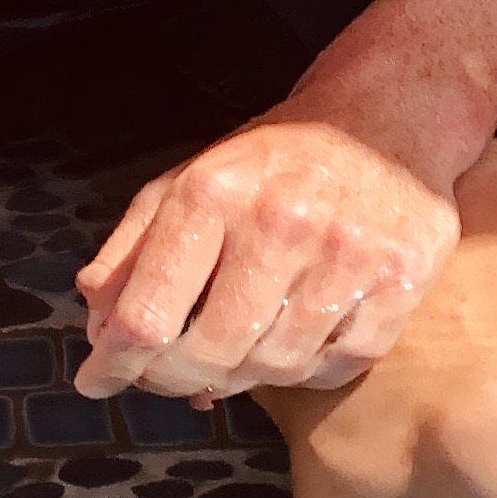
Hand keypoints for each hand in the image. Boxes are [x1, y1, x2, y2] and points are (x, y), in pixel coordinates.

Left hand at [74, 112, 461, 401]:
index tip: (98, 380)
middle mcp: (282, 220)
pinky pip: (336, 365)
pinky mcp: (402, 280)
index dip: (114, 364)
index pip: (148, 314)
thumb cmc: (278, 159)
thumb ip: (134, 246)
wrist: (388, 116)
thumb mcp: (192, 178)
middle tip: (169, 375)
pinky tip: (297, 340)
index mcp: (215, 191)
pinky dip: (309, 369)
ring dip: (245, 375)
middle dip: (175, 377)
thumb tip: (94, 314)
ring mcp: (349, 253)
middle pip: (209, 353)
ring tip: (235, 352)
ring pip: (274, 367)